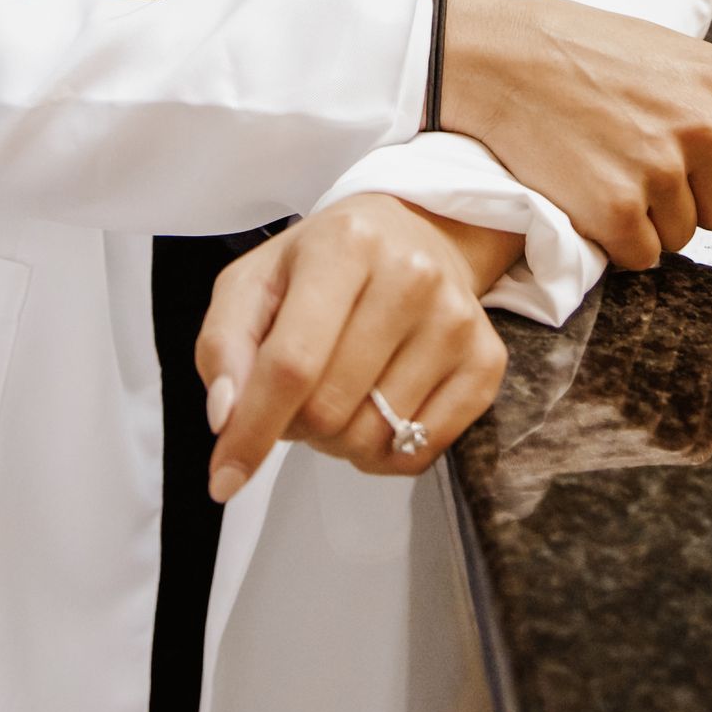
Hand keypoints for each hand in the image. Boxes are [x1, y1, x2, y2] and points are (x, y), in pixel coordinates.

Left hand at [195, 197, 515, 505]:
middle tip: (296, 393)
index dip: (252, 429)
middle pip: (329, 409)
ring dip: (337, 439)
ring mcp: (457, 321)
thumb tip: (226, 418)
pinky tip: (376, 407)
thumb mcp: (256, 281)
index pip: (291, 362)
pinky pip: (420, 453)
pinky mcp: (487, 361)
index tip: (223, 479)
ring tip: (338, 393)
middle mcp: (411, 276)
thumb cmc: (324, 262)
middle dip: (295, 424)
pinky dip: (382, 452)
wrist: (415, 232)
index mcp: (344, 244)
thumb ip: (225, 345)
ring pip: (373, 439)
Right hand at [440, 0, 711, 269]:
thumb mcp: (666, 55)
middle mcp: (705, 128)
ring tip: (600, 166)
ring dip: (643, 219)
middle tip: (627, 159)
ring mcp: (661, 171)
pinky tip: (582, 190)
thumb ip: (711, 105)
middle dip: (681, 199)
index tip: (697, 172)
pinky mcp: (617, 211)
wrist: (498, 54)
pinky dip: (611, 238)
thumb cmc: (575, 50)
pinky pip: (639, 257)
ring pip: (678, 237)